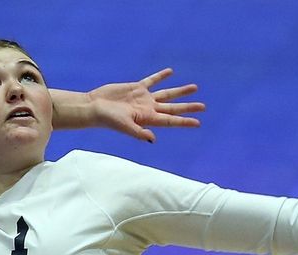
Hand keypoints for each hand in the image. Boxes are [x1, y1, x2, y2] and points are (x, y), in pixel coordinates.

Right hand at [88, 68, 205, 141]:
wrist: (94, 107)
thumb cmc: (108, 119)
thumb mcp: (124, 127)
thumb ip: (139, 132)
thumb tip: (153, 140)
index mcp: (148, 118)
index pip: (171, 120)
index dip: (184, 121)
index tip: (198, 122)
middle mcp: (149, 109)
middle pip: (173, 108)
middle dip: (188, 107)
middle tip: (203, 106)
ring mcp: (143, 98)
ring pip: (166, 94)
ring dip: (180, 91)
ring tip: (194, 87)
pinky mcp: (136, 88)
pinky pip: (152, 81)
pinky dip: (161, 76)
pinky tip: (170, 72)